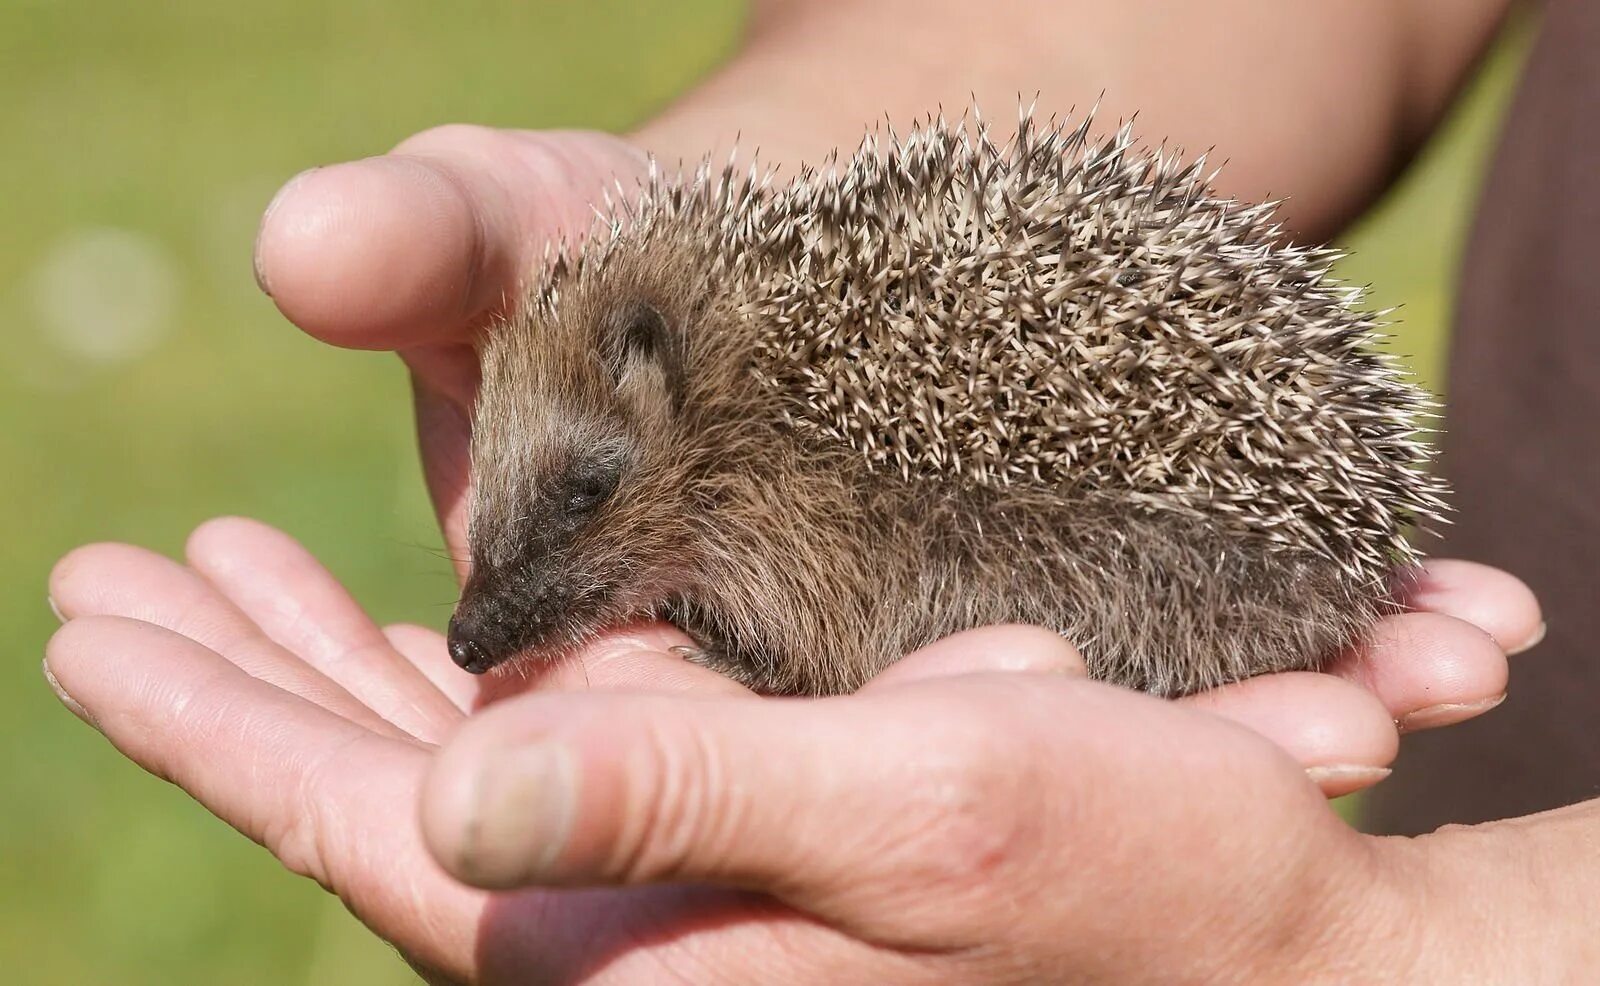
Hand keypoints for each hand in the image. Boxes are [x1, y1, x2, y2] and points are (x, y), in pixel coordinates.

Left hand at [45, 517, 1539, 981]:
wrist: (1266, 942)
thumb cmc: (1127, 872)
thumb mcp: (927, 807)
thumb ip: (687, 804)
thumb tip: (453, 806)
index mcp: (643, 939)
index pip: (363, 826)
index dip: (215, 718)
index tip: (90, 619)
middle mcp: (632, 930)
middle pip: (372, 800)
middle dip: (238, 685)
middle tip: (119, 580)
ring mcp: (674, 892)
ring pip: (444, 774)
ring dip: (331, 674)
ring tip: (233, 581)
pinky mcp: (731, 847)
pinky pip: (546, 762)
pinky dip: (458, 687)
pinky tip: (425, 638)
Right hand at [254, 122, 1537, 756]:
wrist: (758, 230)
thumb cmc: (604, 248)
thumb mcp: (509, 226)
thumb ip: (424, 250)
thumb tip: (300, 239)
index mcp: (658, 669)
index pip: (775, 740)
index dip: (911, 728)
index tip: (1037, 703)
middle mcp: (823, 699)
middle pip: (992, 759)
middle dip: (1168, 749)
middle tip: (1350, 728)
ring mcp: (955, 663)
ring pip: (1129, 730)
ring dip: (1280, 707)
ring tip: (1426, 681)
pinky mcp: (1050, 604)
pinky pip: (1203, 647)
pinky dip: (1323, 640)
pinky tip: (1455, 621)